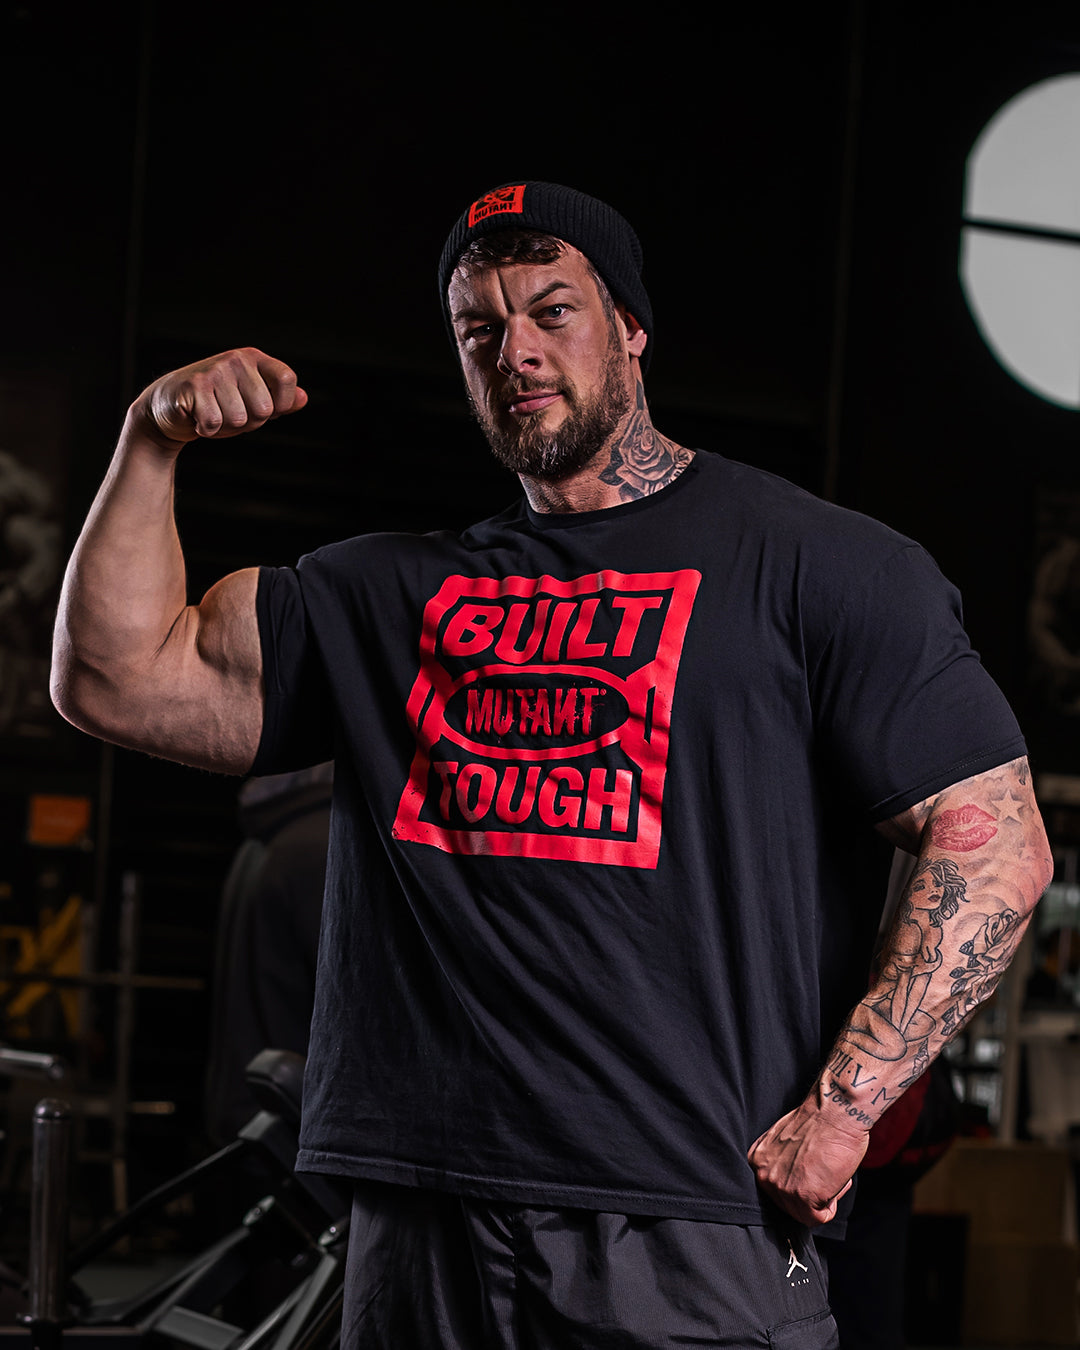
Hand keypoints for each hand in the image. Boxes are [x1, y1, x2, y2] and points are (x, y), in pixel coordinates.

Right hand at [131, 348, 307, 449]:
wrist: (169, 407)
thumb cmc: (218, 404)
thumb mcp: (252, 400)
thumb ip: (280, 400)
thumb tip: (303, 398)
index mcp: (253, 359)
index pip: (287, 380)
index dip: (281, 405)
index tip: (264, 410)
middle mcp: (236, 359)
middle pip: (265, 409)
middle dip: (249, 422)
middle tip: (229, 412)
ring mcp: (214, 371)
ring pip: (240, 419)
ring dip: (226, 427)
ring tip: (213, 413)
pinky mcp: (194, 386)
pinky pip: (215, 423)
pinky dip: (207, 430)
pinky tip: (198, 418)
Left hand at [747, 1098, 869, 1226]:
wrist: (835, 1111)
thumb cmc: (819, 1122)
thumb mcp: (785, 1142)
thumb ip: (780, 1163)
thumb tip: (789, 1179)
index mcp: (757, 1160)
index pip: (776, 1191)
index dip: (799, 1184)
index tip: (810, 1171)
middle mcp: (763, 1175)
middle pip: (790, 1206)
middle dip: (810, 1194)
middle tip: (823, 1170)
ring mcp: (781, 1187)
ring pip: (805, 1214)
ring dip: (823, 1198)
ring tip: (828, 1171)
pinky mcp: (802, 1196)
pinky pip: (819, 1218)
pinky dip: (832, 1204)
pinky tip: (832, 1179)